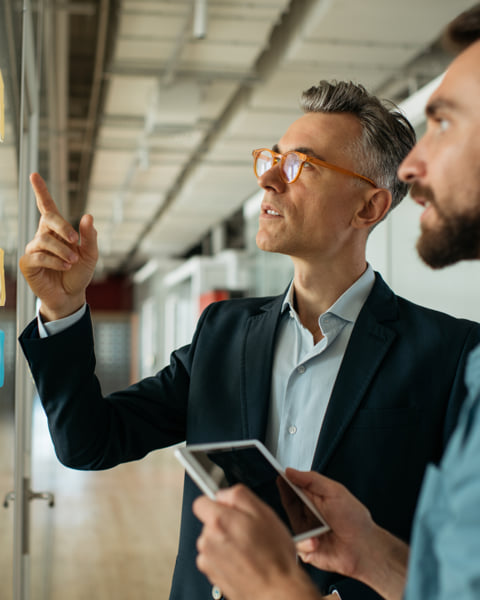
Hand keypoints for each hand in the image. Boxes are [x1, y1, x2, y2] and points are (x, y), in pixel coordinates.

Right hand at [19, 173, 97, 320]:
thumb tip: (88, 215)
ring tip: (72, 261)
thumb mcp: (90, 254)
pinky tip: (64, 266)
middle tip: (75, 240)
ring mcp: (34, 249)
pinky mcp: (28, 263)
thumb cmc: (79, 273)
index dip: (41, 191)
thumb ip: (90, 237)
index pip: (47, 207)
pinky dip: (55, 261)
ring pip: (45, 240)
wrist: (71, 295)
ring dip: (62, 250)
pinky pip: (39, 256)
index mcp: (58, 230)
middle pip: (48, 219)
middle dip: (63, 226)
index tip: (34, 175)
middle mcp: (43, 236)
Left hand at [193, 484, 320, 599]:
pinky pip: (214, 559)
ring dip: (225, 542)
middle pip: (209, 522)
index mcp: (219, 521)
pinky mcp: (212, 576)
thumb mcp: (264, 512)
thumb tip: (223, 494)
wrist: (277, 591)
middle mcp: (208, 540)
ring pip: (212, 541)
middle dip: (225, 523)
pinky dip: (225, 559)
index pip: (201, 502)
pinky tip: (243, 561)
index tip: (228, 509)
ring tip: (248, 549)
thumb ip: (238, 495)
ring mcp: (208, 560)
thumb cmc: (274, 556)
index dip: (217, 503)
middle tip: (247, 531)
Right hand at [287, 469, 407, 599]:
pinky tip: (316, 541)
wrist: (365, 548)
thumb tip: (290, 471)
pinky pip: (297, 544)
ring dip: (299, 520)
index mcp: (315, 499)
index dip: (286, 481)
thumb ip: (312, 479)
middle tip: (290, 493)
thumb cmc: (354, 519)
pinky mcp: (306, 550)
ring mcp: (306, 532)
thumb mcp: (334, 491)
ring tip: (314, 520)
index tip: (280, 474)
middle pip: (289, 502)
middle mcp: (308, 514)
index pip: (294, 487)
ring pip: (289, 523)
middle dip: (287, 497)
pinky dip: (306, 542)